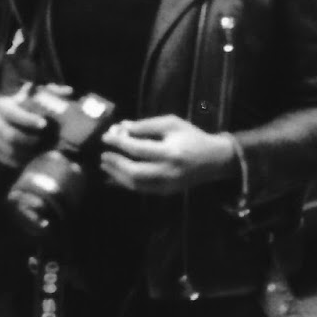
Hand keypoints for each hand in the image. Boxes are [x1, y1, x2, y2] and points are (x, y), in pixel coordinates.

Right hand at [0, 83, 71, 167]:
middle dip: (30, 140)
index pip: (14, 114)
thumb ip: (50, 93)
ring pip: (10, 151)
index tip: (45, 124)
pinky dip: (23, 160)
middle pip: (11, 136)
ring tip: (42, 150)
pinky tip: (34, 157)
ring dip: (28, 152)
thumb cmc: (21, 106)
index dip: (29, 120)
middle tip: (45, 141)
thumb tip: (69, 91)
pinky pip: (8, 160)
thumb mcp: (32, 96)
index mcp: (2, 106)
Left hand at [100, 115, 236, 194]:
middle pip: (134, 171)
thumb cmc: (191, 137)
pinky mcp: (165, 192)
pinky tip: (115, 176)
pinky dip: (125, 183)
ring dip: (116, 175)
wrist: (213, 160)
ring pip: (135, 184)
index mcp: (170, 152)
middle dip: (115, 163)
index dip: (119, 142)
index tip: (105, 137)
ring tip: (105, 164)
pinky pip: (140, 190)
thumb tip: (122, 127)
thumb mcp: (171, 124)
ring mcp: (166, 185)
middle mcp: (167, 171)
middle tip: (103, 155)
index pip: (138, 149)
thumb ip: (146, 125)